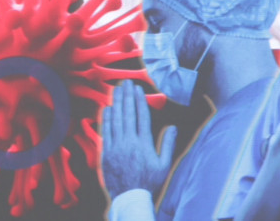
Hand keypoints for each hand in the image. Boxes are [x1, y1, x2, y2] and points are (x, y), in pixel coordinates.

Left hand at [99, 82, 176, 198]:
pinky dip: (106, 118)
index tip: (138, 89)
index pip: (142, 116)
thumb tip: (173, 128)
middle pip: (127, 113)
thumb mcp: (164, 166)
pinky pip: (106, 131)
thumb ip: (168, 145)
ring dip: (116, 102)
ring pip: (116, 119)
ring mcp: (116, 146)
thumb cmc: (149, 182)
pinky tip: (107, 108)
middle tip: (126, 82)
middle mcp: (129, 142)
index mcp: (144, 144)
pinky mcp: (106, 152)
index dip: (139, 101)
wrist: (130, 197)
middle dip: (127, 96)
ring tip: (117, 89)